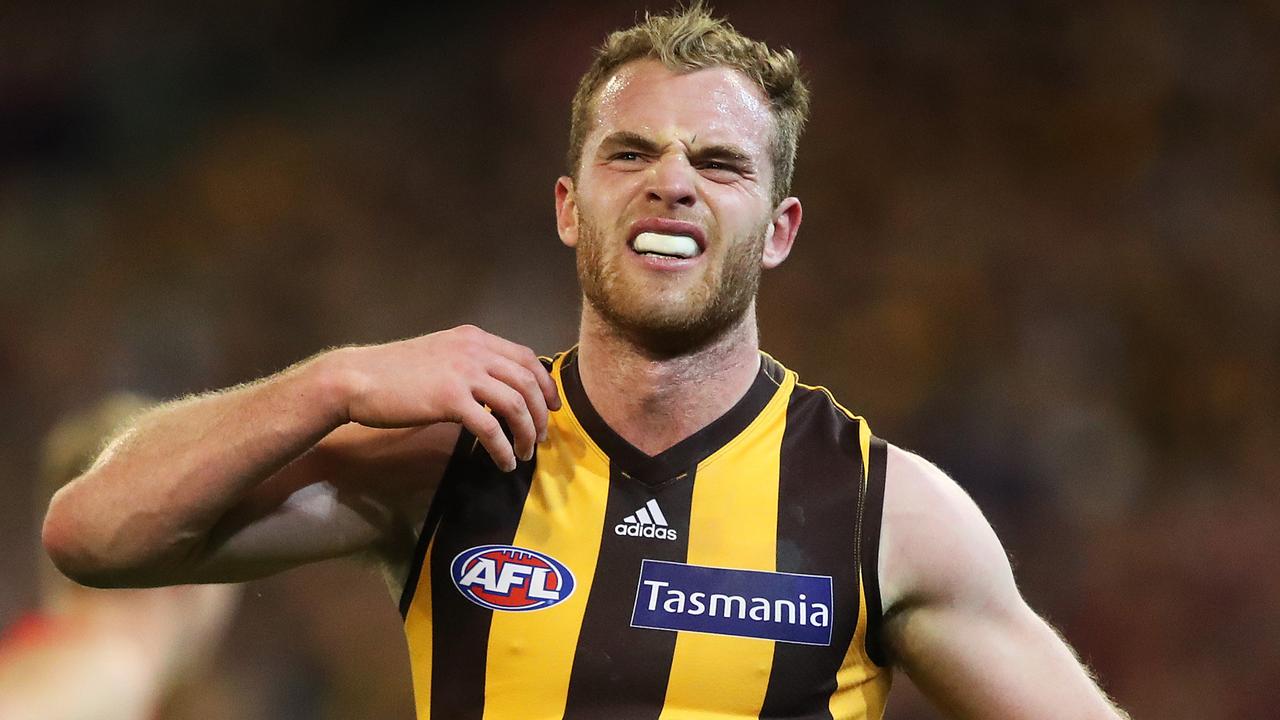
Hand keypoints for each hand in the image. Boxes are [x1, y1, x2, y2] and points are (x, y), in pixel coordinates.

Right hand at [333, 325, 559, 470]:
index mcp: (474, 338)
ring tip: (525, 453)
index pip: (526, 357)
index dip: (546, 384)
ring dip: (527, 433)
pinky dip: (503, 448)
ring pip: (516, 405)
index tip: (552, 407)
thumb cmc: (394, 372)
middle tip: (542, 437)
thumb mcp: (440, 355)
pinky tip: (503, 461)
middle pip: (528, 381)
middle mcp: (474, 350)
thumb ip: (469, 363)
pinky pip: (491, 427)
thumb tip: (496, 388)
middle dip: (541, 413)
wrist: (357, 378)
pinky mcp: (450, 399)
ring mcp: (463, 373)